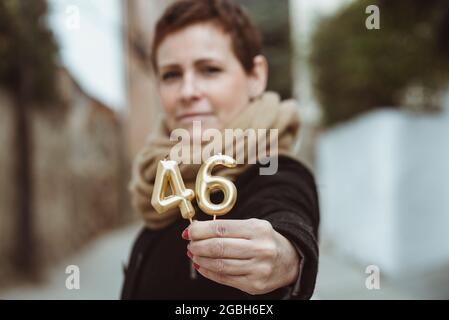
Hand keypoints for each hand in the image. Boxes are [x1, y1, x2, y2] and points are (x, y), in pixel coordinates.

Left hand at [183, 218, 299, 294]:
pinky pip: (225, 278)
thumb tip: (196, 229)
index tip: (189, 231)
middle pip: (219, 247)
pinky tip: (202, 266)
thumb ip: (226, 227)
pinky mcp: (255, 285)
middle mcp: (260, 249)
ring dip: (201, 259)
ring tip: (194, 255)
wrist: (289, 260)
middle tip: (190, 244)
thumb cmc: (264, 240)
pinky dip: (209, 272)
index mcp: (258, 229)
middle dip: (198, 246)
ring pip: (220, 265)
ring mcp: (258, 269)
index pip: (221, 229)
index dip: (200, 230)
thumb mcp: (251, 226)